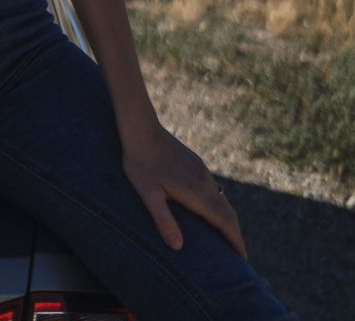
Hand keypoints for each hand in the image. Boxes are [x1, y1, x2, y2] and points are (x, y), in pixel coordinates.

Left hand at [120, 119, 247, 259]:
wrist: (141, 127)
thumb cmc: (140, 162)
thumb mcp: (147, 193)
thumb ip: (163, 220)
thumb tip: (178, 247)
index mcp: (196, 192)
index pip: (224, 221)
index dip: (235, 240)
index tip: (243, 257)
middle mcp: (204, 182)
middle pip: (228, 212)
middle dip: (235, 233)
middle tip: (239, 254)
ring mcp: (201, 171)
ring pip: (222, 199)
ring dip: (228, 218)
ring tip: (227, 236)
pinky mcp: (196, 163)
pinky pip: (214, 188)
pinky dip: (219, 205)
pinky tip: (210, 209)